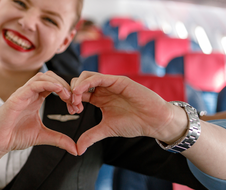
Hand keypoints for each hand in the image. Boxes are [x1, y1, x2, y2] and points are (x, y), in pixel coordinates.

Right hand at [0, 71, 78, 157]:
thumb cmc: (15, 136)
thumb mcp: (43, 136)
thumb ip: (59, 139)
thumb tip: (76, 149)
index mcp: (36, 98)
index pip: (55, 85)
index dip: (68, 93)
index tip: (77, 107)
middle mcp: (29, 93)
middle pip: (51, 77)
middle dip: (66, 86)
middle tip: (75, 102)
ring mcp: (23, 93)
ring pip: (43, 76)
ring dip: (59, 83)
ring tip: (69, 97)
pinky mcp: (16, 97)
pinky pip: (33, 84)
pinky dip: (48, 84)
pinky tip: (58, 91)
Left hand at [69, 72, 185, 154]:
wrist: (154, 121)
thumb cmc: (134, 123)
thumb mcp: (107, 129)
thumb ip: (91, 136)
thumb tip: (77, 150)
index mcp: (99, 97)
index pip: (78, 92)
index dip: (71, 100)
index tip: (72, 112)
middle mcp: (102, 88)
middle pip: (78, 82)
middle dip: (71, 93)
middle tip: (73, 107)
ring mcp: (109, 83)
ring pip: (85, 76)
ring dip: (77, 87)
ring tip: (77, 102)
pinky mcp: (117, 80)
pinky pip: (97, 77)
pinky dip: (85, 84)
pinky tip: (81, 94)